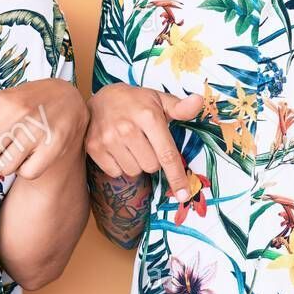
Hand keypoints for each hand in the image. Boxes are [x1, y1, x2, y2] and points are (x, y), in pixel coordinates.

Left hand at [0, 78, 87, 180]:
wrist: (69, 99)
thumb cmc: (27, 105)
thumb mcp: (2, 109)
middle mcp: (16, 114)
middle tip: (4, 144)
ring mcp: (36, 130)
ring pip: (4, 168)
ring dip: (9, 164)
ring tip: (22, 146)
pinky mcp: (54, 145)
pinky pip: (26, 174)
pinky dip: (27, 169)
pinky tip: (36, 153)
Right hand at [85, 83, 203, 199]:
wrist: (101, 98)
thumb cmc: (136, 102)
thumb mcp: (159, 100)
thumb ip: (180, 108)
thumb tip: (199, 101)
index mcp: (148, 116)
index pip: (167, 155)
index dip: (177, 177)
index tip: (184, 195)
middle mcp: (128, 128)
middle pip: (151, 167)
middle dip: (152, 159)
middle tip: (145, 142)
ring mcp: (109, 139)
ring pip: (133, 171)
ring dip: (136, 163)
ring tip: (130, 144)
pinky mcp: (94, 147)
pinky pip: (116, 172)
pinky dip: (119, 165)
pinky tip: (117, 148)